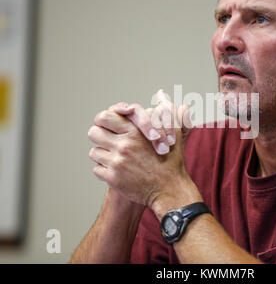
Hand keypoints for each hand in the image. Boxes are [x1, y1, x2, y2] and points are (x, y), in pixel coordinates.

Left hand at [88, 91, 200, 216]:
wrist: (170, 190)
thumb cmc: (172, 160)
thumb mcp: (173, 133)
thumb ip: (167, 110)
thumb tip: (161, 93)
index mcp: (136, 132)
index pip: (104, 116)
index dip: (105, 120)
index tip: (110, 125)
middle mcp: (124, 146)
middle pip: (93, 132)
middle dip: (100, 135)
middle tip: (108, 140)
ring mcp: (117, 163)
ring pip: (94, 152)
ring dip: (103, 154)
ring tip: (115, 156)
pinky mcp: (113, 179)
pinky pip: (97, 169)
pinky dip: (105, 170)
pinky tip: (117, 170)